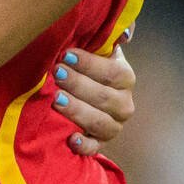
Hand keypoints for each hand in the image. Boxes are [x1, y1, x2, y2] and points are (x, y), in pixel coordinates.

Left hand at [50, 29, 136, 155]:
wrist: (84, 93)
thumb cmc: (88, 65)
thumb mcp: (101, 47)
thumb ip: (112, 34)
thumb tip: (126, 34)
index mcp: (125, 77)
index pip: (112, 72)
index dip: (90, 64)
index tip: (67, 55)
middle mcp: (124, 103)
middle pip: (104, 97)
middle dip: (78, 84)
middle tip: (56, 74)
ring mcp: (113, 125)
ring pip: (100, 122)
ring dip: (78, 111)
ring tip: (56, 99)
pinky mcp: (100, 143)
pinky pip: (95, 148)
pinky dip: (84, 145)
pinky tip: (70, 138)